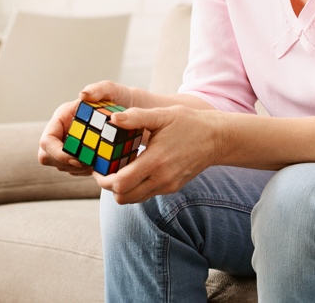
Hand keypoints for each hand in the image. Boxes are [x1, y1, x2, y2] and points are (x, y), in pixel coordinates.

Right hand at [37, 80, 136, 175]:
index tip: (78, 160)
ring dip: (78, 168)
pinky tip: (100, 163)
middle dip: (65, 164)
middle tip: (89, 163)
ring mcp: (68, 144)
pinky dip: (85, 170)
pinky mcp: (77, 155)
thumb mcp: (112, 91)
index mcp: (62, 117)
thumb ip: (99, 89)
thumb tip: (83, 94)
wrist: (134, 111)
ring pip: (61, 166)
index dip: (58, 153)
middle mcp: (61, 131)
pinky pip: (74, 170)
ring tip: (97, 161)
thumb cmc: (121, 98)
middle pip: (47, 157)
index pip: (47, 141)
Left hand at [96, 105, 219, 204]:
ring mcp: (167, 186)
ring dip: (122, 189)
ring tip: (118, 170)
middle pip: (123, 197)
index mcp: (156, 161)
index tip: (98, 167)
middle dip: (109, 186)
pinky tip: (135, 170)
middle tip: (105, 170)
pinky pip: (146, 195)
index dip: (103, 179)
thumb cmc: (188, 123)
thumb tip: (112, 119)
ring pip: (134, 199)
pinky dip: (136, 188)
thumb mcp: (162, 115)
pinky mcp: (172, 188)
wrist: (216, 138)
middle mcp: (161, 178)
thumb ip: (136, 117)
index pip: (120, 184)